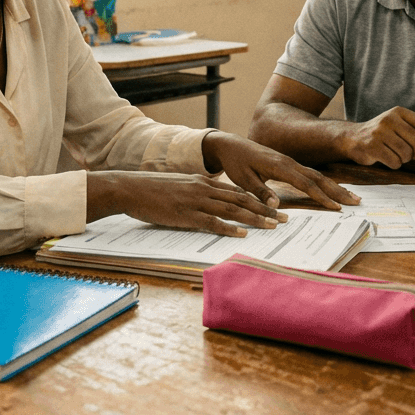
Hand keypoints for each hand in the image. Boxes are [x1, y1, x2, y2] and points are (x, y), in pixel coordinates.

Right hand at [90, 171, 282, 237]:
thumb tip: (213, 199)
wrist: (130, 188)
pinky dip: (229, 228)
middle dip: (265, 210)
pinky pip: (212, 222)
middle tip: (284, 219)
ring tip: (271, 226)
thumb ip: (198, 191)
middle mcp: (204, 189)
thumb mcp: (181, 185)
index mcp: (204, 181)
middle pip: (242, 199)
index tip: (275, 208)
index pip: (238, 191)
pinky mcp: (185, 214)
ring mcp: (195, 201)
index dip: (259, 200)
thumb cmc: (153, 189)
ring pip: (232, 210)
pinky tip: (242, 233)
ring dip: (254, 218)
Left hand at [203, 131, 358, 209]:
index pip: (305, 183)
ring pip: (317, 175)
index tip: (335, 207)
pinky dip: (324, 183)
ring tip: (351, 197)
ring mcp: (290, 163)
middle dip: (337, 190)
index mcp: (279, 166)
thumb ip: (260, 192)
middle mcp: (289, 163)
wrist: (231, 145)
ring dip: (335, 187)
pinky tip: (333, 190)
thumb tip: (276, 206)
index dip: (321, 196)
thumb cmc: (236, 162)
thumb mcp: (243, 179)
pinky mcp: (289, 165)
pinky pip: (311, 174)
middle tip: (355, 202)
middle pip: (318, 178)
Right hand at [336, 107, 414, 168]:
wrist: (351, 138)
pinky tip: (387, 159)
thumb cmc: (382, 135)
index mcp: (398, 112)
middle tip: (411, 155)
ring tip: (396, 155)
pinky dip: (394, 165)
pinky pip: (394, 162)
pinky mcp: (372, 146)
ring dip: (404, 160)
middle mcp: (389, 119)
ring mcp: (379, 132)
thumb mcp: (400, 128)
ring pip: (406, 154)